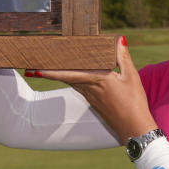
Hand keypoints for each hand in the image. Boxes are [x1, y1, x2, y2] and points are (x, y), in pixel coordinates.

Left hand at [31, 37, 154, 143]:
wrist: (134, 129)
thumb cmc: (134, 103)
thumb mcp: (131, 77)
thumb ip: (122, 57)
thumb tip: (119, 39)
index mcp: (97, 80)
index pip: (69, 73)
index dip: (51, 71)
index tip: (36, 68)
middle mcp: (90, 89)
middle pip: (66, 77)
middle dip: (50, 71)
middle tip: (34, 65)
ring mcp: (90, 97)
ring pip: (71, 82)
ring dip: (59, 75)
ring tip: (47, 67)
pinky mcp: (94, 102)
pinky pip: (79, 87)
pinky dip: (72, 79)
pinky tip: (71, 75)